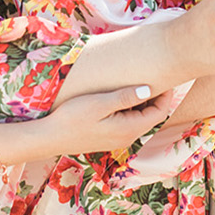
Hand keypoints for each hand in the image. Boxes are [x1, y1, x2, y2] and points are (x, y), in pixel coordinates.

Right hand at [35, 84, 175, 156]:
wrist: (48, 138)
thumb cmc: (72, 118)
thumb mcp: (99, 103)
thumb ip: (125, 97)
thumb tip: (150, 89)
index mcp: (129, 129)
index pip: (159, 113)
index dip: (166, 95)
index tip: (164, 76)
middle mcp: (127, 137)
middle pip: (152, 117)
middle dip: (156, 97)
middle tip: (154, 75)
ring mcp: (118, 139)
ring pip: (140, 119)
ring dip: (143, 102)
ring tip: (137, 81)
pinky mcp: (109, 137)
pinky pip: (129, 122)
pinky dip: (131, 109)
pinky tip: (121, 95)